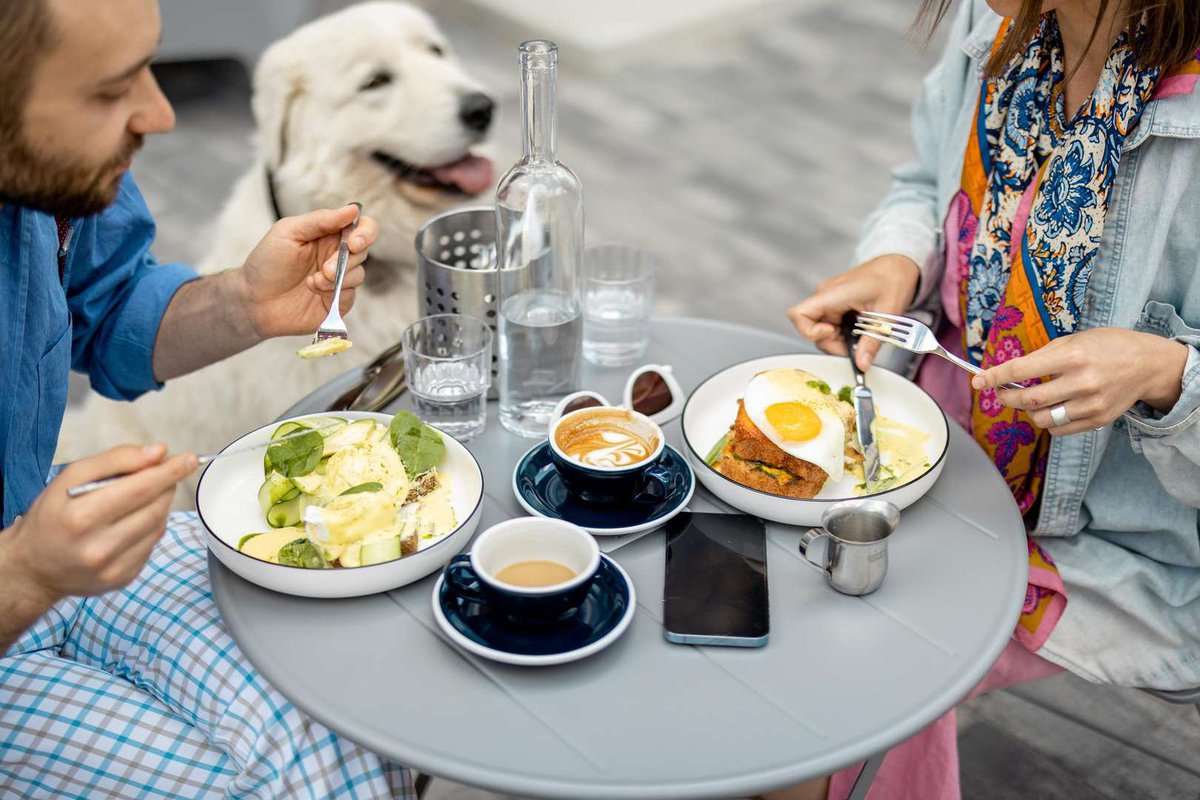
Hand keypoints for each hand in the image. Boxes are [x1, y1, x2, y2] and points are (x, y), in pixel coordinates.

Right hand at [0, 444, 197, 604]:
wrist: (34, 567)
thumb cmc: (52, 516)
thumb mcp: (71, 477)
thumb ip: (116, 459)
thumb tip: (158, 452)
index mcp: (81, 517)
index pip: (140, 488)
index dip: (170, 472)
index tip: (190, 458)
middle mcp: (98, 547)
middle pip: (154, 507)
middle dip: (167, 485)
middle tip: (166, 472)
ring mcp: (113, 568)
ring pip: (158, 526)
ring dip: (160, 505)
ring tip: (144, 495)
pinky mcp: (123, 579)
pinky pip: (152, 545)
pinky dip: (151, 527)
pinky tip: (133, 521)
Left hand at [235, 204, 379, 337]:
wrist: (253, 300)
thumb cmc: (267, 262)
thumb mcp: (289, 232)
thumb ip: (322, 219)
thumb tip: (354, 209)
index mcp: (327, 234)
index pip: (361, 227)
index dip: (365, 232)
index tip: (354, 243)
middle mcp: (337, 255)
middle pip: (364, 250)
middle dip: (347, 259)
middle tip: (326, 268)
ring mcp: (339, 279)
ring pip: (359, 274)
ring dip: (338, 277)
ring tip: (313, 281)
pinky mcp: (338, 301)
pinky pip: (350, 294)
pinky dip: (333, 292)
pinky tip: (313, 289)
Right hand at [788, 255, 919, 370]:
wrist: (899, 265)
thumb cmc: (893, 278)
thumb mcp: (887, 315)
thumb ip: (871, 342)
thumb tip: (861, 364)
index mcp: (832, 294)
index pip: (799, 315)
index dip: (809, 332)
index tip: (832, 334)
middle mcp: (825, 297)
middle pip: (812, 330)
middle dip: (834, 344)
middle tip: (858, 346)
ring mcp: (829, 301)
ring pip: (822, 332)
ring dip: (841, 341)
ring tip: (864, 336)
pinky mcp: (835, 306)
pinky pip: (831, 326)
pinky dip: (845, 335)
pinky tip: (861, 329)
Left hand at [971, 328, 1188, 434]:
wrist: (1148, 364)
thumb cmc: (1107, 346)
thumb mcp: (1074, 340)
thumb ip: (1042, 357)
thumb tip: (1009, 372)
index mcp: (1073, 357)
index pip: (1022, 369)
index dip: (995, 376)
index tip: (978, 381)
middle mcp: (1082, 382)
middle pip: (1029, 400)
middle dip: (1007, 397)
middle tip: (1002, 391)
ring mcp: (1091, 405)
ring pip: (1041, 419)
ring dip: (1028, 411)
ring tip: (1031, 399)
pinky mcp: (1097, 421)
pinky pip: (1058, 430)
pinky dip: (1047, 421)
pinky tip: (1053, 407)